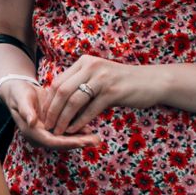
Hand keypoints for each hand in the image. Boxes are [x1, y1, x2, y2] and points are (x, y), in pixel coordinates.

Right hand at [0, 77, 100, 150]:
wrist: (20, 91)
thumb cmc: (19, 94)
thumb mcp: (21, 99)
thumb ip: (26, 111)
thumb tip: (32, 122)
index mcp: (31, 131)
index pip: (51, 141)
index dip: (67, 142)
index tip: (82, 141)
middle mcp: (40, 135)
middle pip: (61, 143)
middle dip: (79, 142)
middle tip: (96, 141)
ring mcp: (47, 132)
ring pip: (66, 139)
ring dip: (82, 139)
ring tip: (97, 138)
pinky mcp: (53, 127)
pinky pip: (67, 132)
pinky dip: (79, 131)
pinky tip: (91, 130)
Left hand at [38, 55, 166, 135]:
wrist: (153, 82)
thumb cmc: (122, 82)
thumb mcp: (98, 77)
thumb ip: (80, 84)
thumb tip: (57, 101)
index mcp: (84, 62)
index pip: (57, 82)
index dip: (48, 101)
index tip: (42, 115)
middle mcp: (91, 67)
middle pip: (61, 91)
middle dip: (51, 111)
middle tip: (46, 126)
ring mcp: (102, 79)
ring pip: (74, 101)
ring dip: (63, 119)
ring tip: (58, 131)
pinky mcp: (113, 92)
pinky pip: (90, 110)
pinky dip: (80, 122)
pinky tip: (74, 131)